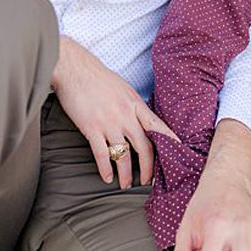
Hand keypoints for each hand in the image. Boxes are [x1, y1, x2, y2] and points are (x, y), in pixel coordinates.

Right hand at [49, 36, 180, 188]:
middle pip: (144, 148)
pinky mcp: (91, 127)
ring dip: (126, 174)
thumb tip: (142, 121)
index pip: (158, 127)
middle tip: (147, 181)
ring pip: (123, 156)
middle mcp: (125, 115)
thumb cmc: (96, 76)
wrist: (72, 66)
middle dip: (148, 169)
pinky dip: (105, 169)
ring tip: (126, 184)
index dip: (170, 143)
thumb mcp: (123, 87)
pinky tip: (107, 177)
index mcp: (134, 104)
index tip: (178, 156)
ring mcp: (108, 122)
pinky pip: (102, 154)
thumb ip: (133, 105)